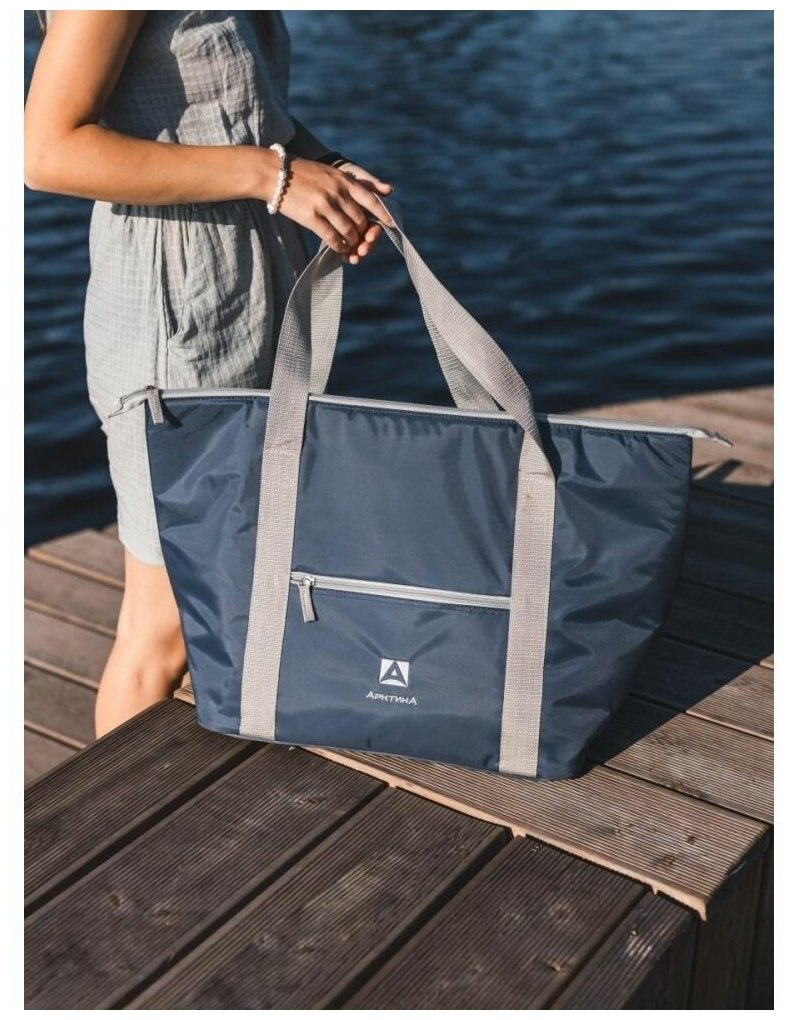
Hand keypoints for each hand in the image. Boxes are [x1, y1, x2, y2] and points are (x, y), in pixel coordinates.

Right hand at [277, 157, 393, 263]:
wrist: (273, 173)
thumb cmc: (303, 174)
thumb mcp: (330, 172)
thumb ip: (353, 183)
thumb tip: (386, 190)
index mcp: (344, 180)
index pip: (371, 199)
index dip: (383, 215)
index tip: (390, 225)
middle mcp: (337, 192)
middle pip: (360, 220)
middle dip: (363, 233)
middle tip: (360, 240)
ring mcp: (324, 205)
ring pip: (348, 231)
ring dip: (351, 242)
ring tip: (350, 245)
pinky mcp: (311, 217)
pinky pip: (332, 238)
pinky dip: (339, 246)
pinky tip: (339, 248)